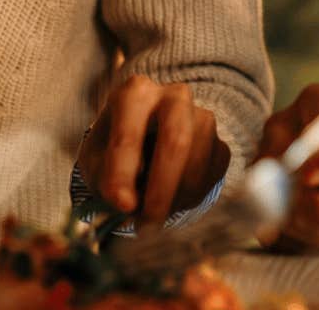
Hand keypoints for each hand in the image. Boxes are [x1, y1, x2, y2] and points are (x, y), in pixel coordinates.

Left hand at [77, 75, 229, 225]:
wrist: (148, 146)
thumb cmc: (115, 152)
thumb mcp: (97, 161)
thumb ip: (105, 178)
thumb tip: (126, 204)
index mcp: (135, 93)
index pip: (130, 132)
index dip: (124, 172)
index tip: (120, 205)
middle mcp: (175, 97)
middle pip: (177, 140)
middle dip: (161, 189)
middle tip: (146, 224)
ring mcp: (204, 119)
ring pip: (197, 165)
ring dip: (173, 199)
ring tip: (151, 213)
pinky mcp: (221, 145)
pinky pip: (210, 179)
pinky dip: (187, 200)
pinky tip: (169, 199)